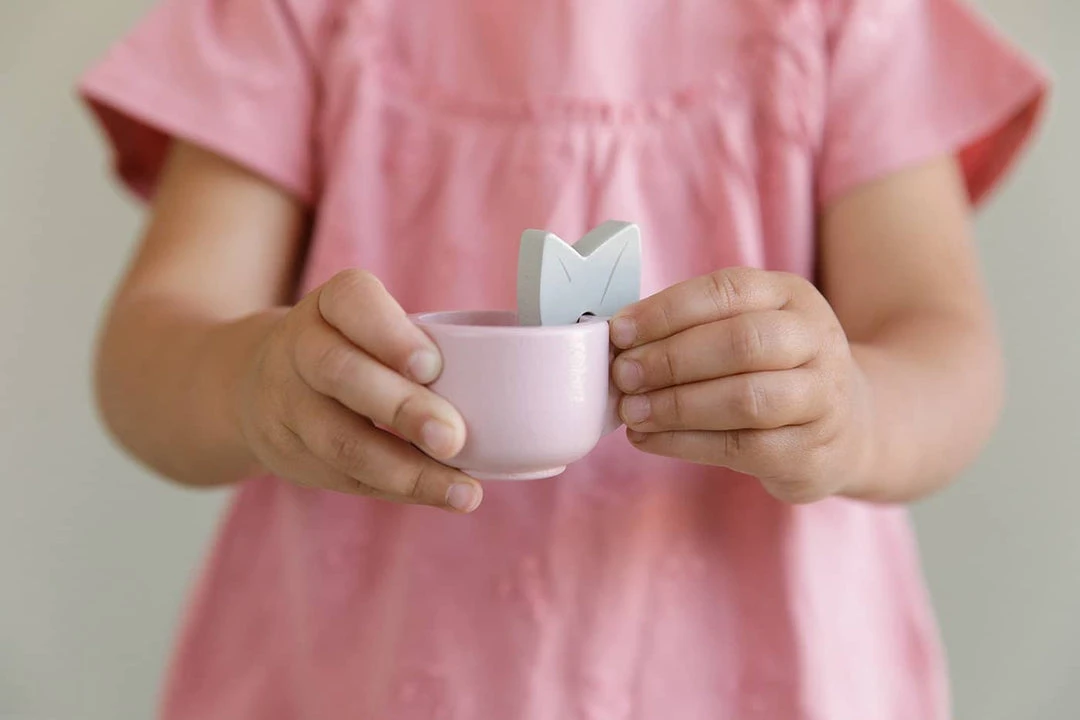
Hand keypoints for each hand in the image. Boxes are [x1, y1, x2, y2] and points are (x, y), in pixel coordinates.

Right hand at [235, 269, 482, 511]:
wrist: (257, 386)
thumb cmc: (352, 350)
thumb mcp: (370, 324)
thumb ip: (424, 344)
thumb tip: (514, 384)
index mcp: (330, 305)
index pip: (352, 302)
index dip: (390, 334)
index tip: (432, 365)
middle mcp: (299, 348)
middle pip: (342, 374)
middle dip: (402, 408)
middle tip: (454, 437)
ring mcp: (287, 404)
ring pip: (340, 440)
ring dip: (406, 470)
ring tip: (462, 489)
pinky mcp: (289, 454)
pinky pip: (346, 478)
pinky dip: (398, 489)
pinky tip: (440, 495)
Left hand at [609, 267, 872, 502]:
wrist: (848, 428)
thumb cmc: (773, 371)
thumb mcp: (746, 330)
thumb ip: (691, 328)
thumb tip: (619, 342)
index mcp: (791, 297)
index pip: (727, 291)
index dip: (667, 311)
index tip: (619, 333)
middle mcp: (816, 341)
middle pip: (741, 342)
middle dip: (671, 359)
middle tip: (623, 375)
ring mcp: (822, 398)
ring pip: (746, 398)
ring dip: (676, 406)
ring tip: (632, 412)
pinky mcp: (811, 452)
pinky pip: (742, 447)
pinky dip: (684, 444)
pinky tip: (649, 440)